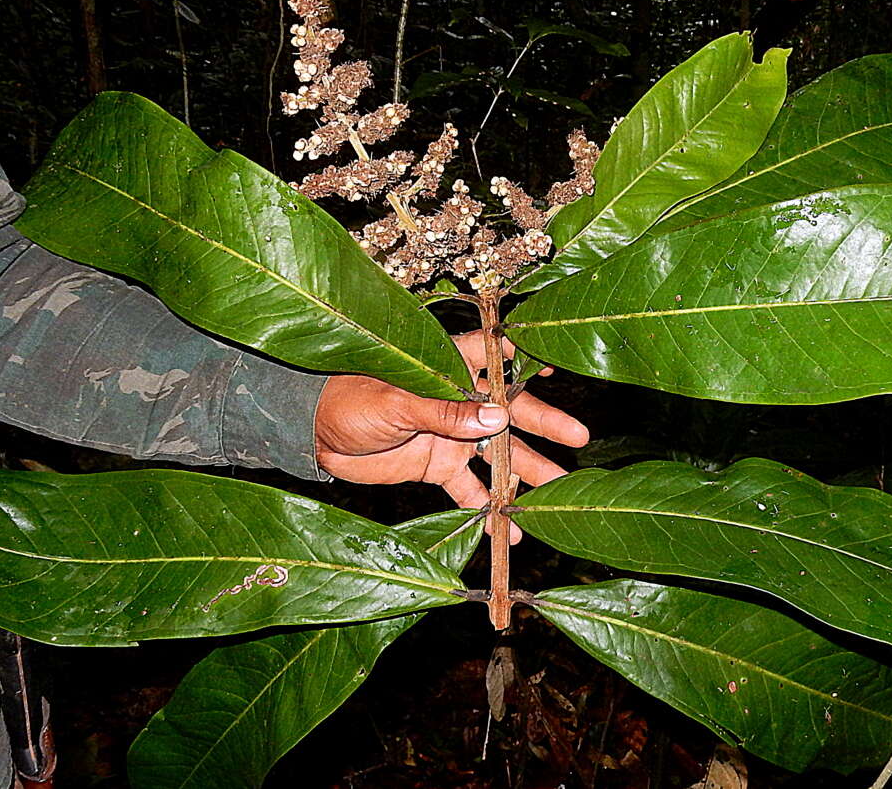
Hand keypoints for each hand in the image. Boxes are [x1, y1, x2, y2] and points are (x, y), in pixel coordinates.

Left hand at [313, 332, 588, 541]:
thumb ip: (447, 413)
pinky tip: (510, 531)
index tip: (555, 372)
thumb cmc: (351, 399)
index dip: (526, 363)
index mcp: (449, 369)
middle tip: (578, 438)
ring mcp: (450, 435)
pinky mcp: (437, 467)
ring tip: (560, 490)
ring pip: (498, 454)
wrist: (314, 434)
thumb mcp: (399, 402)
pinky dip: (488, 510)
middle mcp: (457, 401)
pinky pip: (470, 490)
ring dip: (526, 472)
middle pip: (509, 412)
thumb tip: (498, 418)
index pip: (496, 360)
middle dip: (543, 424)